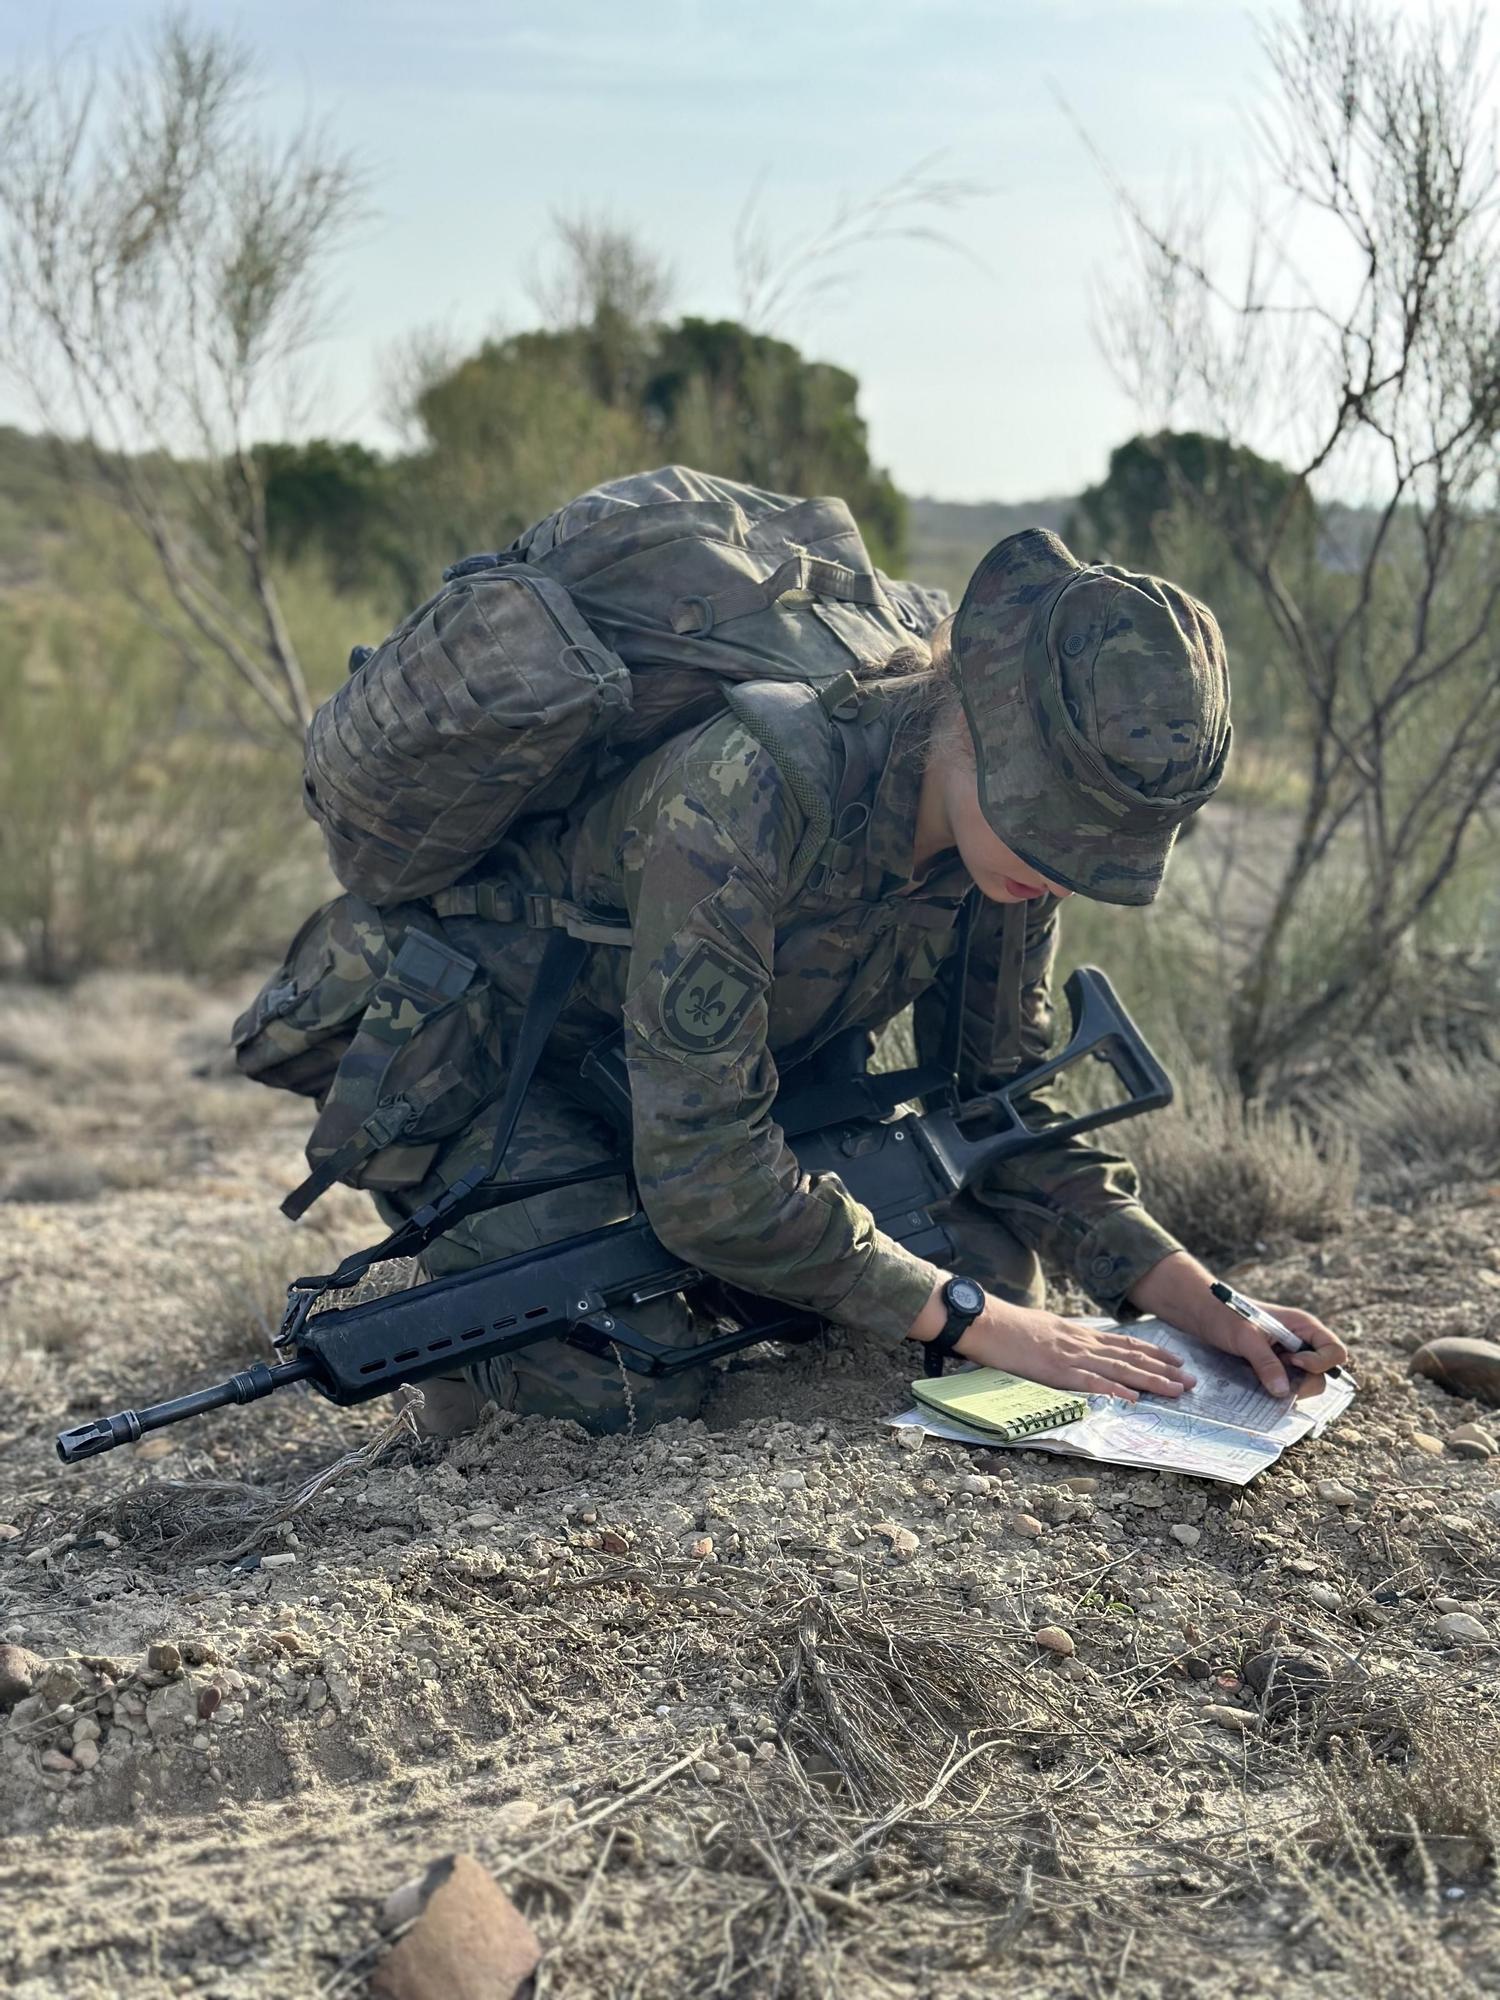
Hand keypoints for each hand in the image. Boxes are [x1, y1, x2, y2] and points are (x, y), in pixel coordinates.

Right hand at [909, 1283, 1195, 1403]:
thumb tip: (1076, 1351)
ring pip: (1121, 1369)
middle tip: (1191, 1381)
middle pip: (1131, 1357)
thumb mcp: (1044, 1329)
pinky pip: (1091, 1382)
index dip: (1153, 1353)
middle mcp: (1082, 1343)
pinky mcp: (1056, 1370)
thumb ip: (1064, 1341)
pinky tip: (1134, 1398)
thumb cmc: (1007, 1327)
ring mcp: (1071, 1356)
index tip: (1176, 1360)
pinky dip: (1115, 1390)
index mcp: (1078, 1334)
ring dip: (1152, 1381)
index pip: (1124, 1343)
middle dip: (1164, 1370)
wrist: (985, 1320)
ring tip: (1177, 1390)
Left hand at [1130, 1251, 1347, 1398]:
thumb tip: (1282, 1391)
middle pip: (1324, 1373)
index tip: (1292, 1361)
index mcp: (1303, 1326)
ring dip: (1289, 1388)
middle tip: (1275, 1380)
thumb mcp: (1245, 1337)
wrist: (1202, 1314)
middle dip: (1304, 1382)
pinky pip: (1287, 1385)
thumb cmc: (1224, 1315)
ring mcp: (1290, 1356)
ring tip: (1263, 1378)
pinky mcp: (1276, 1367)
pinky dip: (1277, 1389)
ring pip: (1306, 1383)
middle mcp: (1302, 1342)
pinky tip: (1259, 1383)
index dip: (1320, 1363)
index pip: (1335, 1352)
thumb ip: (1265, 1362)